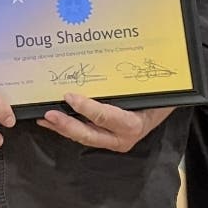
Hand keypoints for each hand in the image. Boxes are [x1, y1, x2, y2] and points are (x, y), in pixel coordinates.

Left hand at [36, 93, 173, 151]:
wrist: (164, 111)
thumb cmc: (158, 97)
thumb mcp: (148, 91)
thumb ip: (129, 86)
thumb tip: (106, 65)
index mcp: (132, 125)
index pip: (105, 117)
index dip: (86, 108)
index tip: (69, 96)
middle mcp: (121, 138)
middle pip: (89, 134)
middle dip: (66, 125)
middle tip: (49, 114)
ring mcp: (112, 142)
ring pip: (83, 137)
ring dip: (62, 128)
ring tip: (43, 118)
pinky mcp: (104, 140)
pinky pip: (83, 134)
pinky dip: (67, 128)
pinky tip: (52, 121)